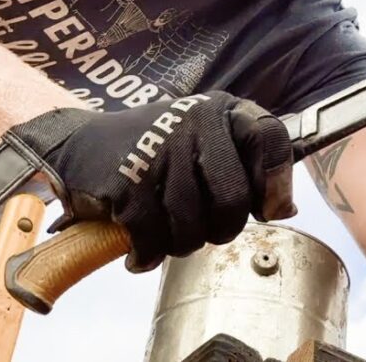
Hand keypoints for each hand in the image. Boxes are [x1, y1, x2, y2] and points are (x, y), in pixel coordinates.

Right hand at [2, 91, 294, 271]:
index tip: (269, 208)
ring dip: (178, 244)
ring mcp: (160, 149)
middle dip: (219, 230)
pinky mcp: (127, 179)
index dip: (276, 181)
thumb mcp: (203, 147)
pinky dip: (146, 254)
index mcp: (221, 111)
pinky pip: (154, 238)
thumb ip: (245, 171)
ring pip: (193, 227)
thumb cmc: (154, 154)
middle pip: (233, 201)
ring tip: (164, 233)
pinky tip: (139, 248)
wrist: (79, 147)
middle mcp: (195, 122)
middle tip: (199, 228)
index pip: (271, 139)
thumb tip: (286, 208)